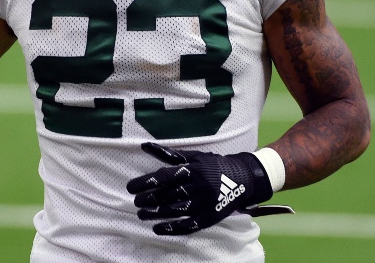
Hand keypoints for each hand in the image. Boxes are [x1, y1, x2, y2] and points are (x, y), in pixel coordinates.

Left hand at [126, 142, 286, 235]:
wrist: (243, 178)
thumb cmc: (214, 165)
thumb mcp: (194, 156)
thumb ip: (169, 154)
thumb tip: (144, 146)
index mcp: (192, 169)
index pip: (164, 177)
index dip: (145, 183)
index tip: (131, 188)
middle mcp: (197, 186)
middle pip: (167, 195)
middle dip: (148, 199)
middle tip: (135, 202)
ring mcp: (203, 203)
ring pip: (174, 210)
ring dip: (155, 213)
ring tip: (141, 214)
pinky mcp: (209, 217)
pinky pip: (188, 224)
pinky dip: (171, 228)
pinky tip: (157, 228)